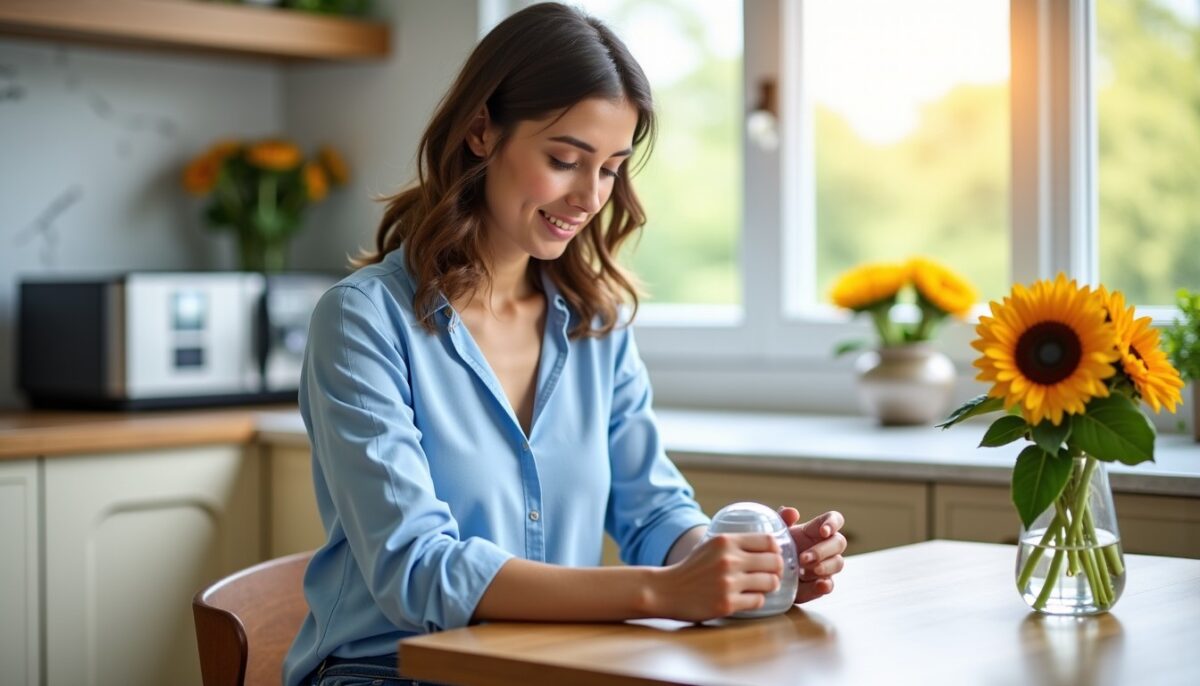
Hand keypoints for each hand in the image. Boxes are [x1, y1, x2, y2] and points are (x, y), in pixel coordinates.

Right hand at [648, 533, 782, 621]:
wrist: (666, 590)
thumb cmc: (692, 568)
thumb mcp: (710, 545)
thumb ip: (735, 543)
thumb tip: (768, 543)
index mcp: (725, 541)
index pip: (768, 541)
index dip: (776, 549)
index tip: (774, 556)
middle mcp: (729, 560)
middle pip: (774, 562)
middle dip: (777, 569)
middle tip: (772, 574)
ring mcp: (728, 583)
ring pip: (770, 582)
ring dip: (769, 586)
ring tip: (762, 587)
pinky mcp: (727, 603)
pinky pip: (758, 601)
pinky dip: (756, 600)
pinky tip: (748, 597)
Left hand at [779, 508, 846, 603]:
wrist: (769, 572)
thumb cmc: (776, 547)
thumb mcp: (776, 532)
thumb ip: (783, 519)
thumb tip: (792, 512)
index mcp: (816, 529)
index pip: (835, 520)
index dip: (833, 523)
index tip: (824, 532)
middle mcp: (826, 546)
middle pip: (839, 542)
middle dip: (823, 550)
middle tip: (803, 558)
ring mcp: (826, 566)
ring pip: (838, 563)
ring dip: (824, 567)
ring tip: (805, 572)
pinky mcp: (822, 584)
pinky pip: (830, 585)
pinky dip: (826, 585)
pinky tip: (819, 585)